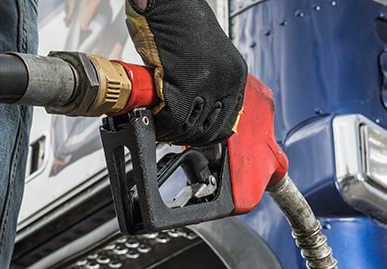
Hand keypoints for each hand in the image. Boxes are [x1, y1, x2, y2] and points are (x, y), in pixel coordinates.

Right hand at [125, 0, 247, 145]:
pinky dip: (159, 123)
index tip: (191, 136)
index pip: (228, 122)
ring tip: (157, 124)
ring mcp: (207, 82)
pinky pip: (172, 118)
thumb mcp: (208, 58)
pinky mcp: (185, 82)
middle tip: (168, 132)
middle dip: (185, 136)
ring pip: (188, 127)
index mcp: (235, 75)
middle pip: (208, 129)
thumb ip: (209, 83)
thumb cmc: (181, 24)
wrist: (167, 1)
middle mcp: (227, 80)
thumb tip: (198, 113)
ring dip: (170, 131)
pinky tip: (151, 116)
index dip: (206, 136)